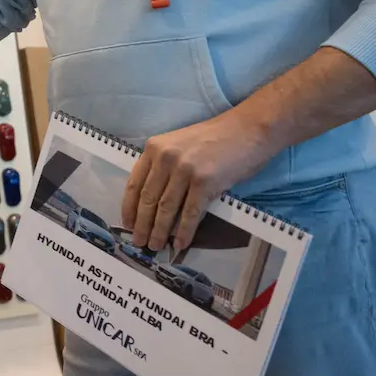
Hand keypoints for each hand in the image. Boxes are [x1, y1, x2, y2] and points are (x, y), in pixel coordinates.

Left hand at [121, 113, 269, 251]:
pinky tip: (180, 243)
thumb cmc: (215, 138)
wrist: (248, 129)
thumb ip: (163, 167)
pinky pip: (190, 213)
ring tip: (155, 246)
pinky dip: (184, 231)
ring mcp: (185, 170)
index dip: (129, 208)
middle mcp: (166, 158)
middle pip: (148, 199)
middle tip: (139, 242)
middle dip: (142, 224)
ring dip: (159, 231)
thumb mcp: (178, 145)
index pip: (134, 184)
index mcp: (155, 148)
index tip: (127, 224)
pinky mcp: (205, 182)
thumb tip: (152, 202)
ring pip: (166, 208)